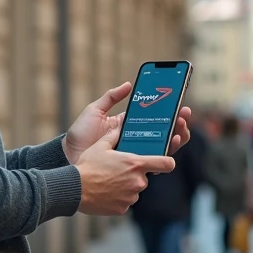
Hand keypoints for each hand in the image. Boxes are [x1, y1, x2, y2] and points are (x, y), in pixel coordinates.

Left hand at [62, 82, 192, 163]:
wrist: (69, 155)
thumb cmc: (81, 134)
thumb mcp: (94, 111)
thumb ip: (111, 97)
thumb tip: (129, 84)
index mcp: (129, 125)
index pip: (155, 119)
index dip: (169, 112)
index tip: (179, 103)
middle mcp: (136, 140)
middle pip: (164, 133)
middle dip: (178, 124)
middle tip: (183, 115)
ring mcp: (135, 154)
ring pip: (163, 149)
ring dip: (176, 138)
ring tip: (179, 129)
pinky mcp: (132, 168)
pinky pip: (152, 164)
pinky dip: (164, 156)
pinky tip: (169, 146)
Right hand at [75, 126, 176, 215]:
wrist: (74, 189)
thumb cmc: (87, 166)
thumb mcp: (100, 146)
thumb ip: (114, 136)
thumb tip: (119, 127)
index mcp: (135, 164)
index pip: (166, 164)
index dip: (167, 163)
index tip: (165, 162)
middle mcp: (137, 181)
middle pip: (144, 177)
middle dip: (134, 175)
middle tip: (117, 172)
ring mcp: (131, 197)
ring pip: (134, 190)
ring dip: (126, 187)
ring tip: (108, 182)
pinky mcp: (123, 209)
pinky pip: (125, 202)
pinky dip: (118, 198)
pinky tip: (105, 192)